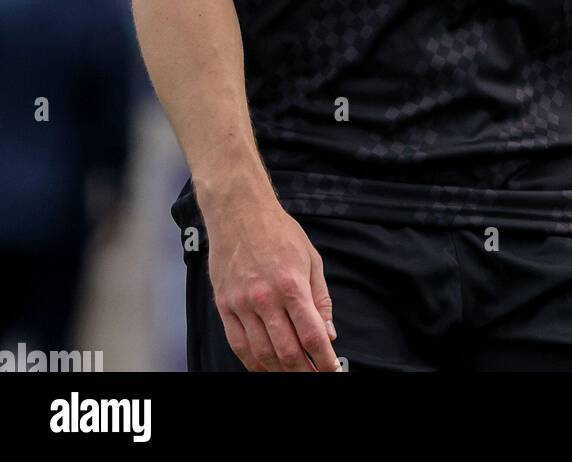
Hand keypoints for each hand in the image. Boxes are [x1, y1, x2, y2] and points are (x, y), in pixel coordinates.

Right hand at [205, 195, 340, 371]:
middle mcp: (266, 298)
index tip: (332, 370)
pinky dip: (253, 362)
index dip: (323, 359)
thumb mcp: (311, 258)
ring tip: (294, 374)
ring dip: (280, 370)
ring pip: (262, 353)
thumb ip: (320, 298)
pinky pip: (238, 344)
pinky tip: (265, 367)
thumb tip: (328, 332)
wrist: (239, 211)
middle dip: (304, 370)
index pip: (311, 335)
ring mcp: (242, 304)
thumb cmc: (279, 231)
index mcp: (292, 285)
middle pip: (287, 351)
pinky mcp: (225, 306)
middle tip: (314, 376)